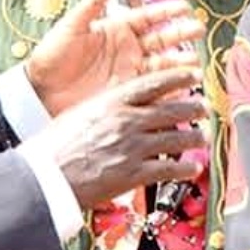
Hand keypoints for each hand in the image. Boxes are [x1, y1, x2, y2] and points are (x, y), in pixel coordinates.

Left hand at [26, 0, 204, 115]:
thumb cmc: (51, 56)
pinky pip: (153, 92)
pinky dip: (168, 92)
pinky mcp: (127, 95)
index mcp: (117, 30)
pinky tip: (181, 91)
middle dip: (182, 35)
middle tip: (199, 30)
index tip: (185, 6)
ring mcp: (129, 73)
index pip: (148, 17)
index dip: (167, 12)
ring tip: (195, 65)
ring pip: (162, 66)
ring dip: (180, 65)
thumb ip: (92, 3)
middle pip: (162, 41)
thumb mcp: (71, 27)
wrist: (39, 92)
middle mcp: (128, 50)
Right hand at [38, 67, 208, 208]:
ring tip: (203, 137)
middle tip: (204, 106)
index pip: (153, 83)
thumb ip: (107, 106)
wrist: (45, 176)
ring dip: (195, 138)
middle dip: (193, 107)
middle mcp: (127, 121)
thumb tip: (125, 102)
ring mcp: (133, 147)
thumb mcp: (81, 112)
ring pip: (176, 138)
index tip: (192, 73)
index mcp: (112, 101)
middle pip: (171, 110)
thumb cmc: (55, 145)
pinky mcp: (134, 174)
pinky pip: (169, 169)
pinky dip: (185, 169)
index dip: (178, 76)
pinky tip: (193, 168)